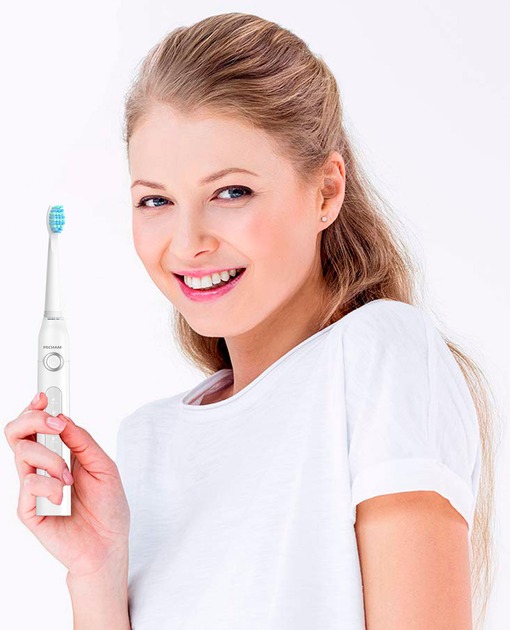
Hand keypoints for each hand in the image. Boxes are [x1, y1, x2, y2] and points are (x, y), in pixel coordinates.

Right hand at [4, 392, 129, 577]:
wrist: (108, 544)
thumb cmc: (107, 506)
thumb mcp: (103, 465)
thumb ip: (81, 441)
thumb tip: (63, 418)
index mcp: (59, 453)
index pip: (37, 424)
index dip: (35, 406)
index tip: (44, 395)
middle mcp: (41, 466)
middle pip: (17, 432)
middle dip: (34, 419)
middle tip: (56, 424)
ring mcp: (33, 487)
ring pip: (23, 453)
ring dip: (51, 459)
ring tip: (69, 477)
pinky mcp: (28, 509)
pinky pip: (28, 484)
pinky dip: (49, 485)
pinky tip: (63, 497)